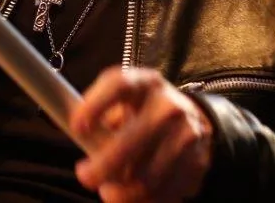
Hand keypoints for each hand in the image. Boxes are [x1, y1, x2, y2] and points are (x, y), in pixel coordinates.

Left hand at [70, 67, 213, 201]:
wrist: (193, 117)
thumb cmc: (142, 110)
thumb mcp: (122, 100)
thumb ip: (101, 114)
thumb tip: (79, 135)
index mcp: (145, 83)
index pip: (118, 85)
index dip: (95, 106)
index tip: (76, 129)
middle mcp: (169, 105)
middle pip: (130, 141)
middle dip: (102, 167)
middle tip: (85, 177)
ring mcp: (187, 135)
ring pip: (145, 178)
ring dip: (120, 192)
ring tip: (108, 190)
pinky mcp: (197, 163)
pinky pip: (163, 193)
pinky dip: (142, 200)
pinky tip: (132, 195)